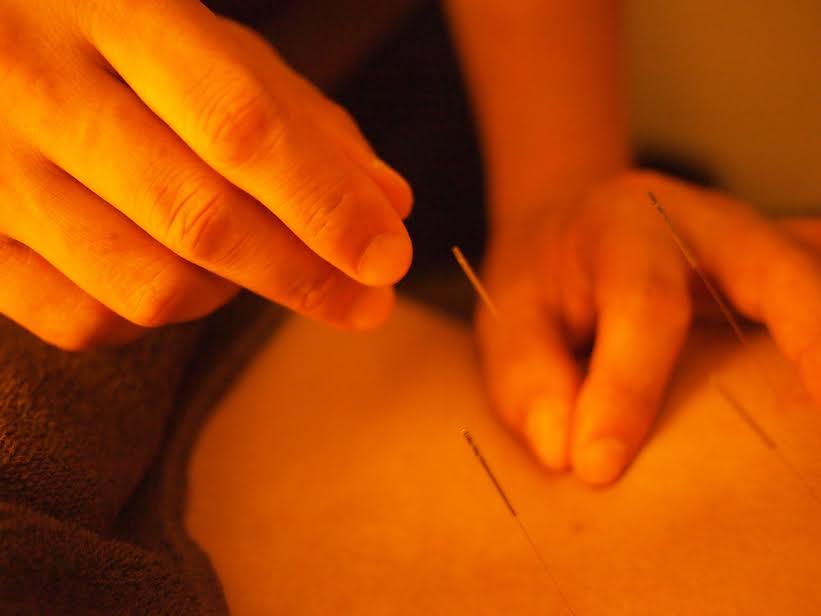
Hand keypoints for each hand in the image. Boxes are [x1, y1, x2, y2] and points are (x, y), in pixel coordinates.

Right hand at [0, 0, 411, 349]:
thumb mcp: (212, 48)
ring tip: (257, 263)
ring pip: (147, 285)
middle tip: (368, 301)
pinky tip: (177, 276)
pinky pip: (82, 321)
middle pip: (199, 219)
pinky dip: (153, 318)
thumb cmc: (115, 41)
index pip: (240, 125)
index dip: (324, 204)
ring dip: (231, 294)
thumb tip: (388, 206)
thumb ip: (304, 123)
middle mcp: (38, 87)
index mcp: (117, 12)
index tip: (387, 258)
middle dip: (303, 275)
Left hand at [476, 171, 820, 484]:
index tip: (598, 464)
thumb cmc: (542, 280)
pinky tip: (808, 393)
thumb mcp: (509, 317)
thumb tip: (570, 455)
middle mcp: (705, 222)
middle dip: (811, 344)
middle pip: (782, 272)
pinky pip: (818, 287)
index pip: (644, 305)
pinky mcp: (781, 267)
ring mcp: (756, 241)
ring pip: (816, 275)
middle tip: (811, 427)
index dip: (627, 388)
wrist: (569, 225)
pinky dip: (818, 334)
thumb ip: (528, 381)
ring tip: (816, 429)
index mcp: (623, 224)